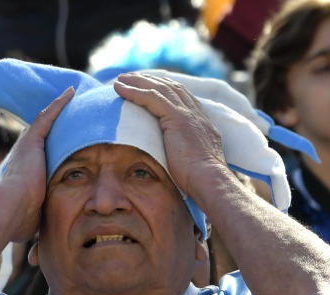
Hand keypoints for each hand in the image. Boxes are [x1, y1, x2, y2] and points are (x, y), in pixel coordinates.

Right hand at [0, 86, 73, 242]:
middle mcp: (23, 157)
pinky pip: (49, 117)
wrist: (3, 214)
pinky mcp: (32, 142)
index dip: (50, 151)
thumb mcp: (33, 224)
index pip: (40, 159)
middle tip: (72, 112)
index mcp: (23, 175)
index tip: (59, 147)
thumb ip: (38, 229)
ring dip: (60, 109)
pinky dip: (60, 104)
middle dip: (57, 125)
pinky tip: (73, 93)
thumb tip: (38, 256)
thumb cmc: (16, 225)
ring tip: (75, 96)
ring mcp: (26, 148)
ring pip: (46, 123)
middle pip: (44, 137)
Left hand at [112, 73, 227, 197]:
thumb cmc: (201, 182)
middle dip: (151, 80)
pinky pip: (151, 97)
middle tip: (131, 77)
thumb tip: (176, 163)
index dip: (166, 89)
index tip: (150, 87)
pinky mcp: (177, 117)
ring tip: (121, 79)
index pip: (183, 97)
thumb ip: (187, 155)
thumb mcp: (196, 163)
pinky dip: (134, 91)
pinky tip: (119, 89)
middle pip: (172, 87)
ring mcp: (188, 114)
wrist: (209, 181)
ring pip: (160, 89)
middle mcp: (197, 114)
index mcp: (203, 124)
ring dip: (139, 82)